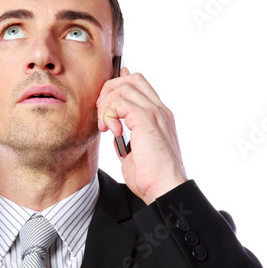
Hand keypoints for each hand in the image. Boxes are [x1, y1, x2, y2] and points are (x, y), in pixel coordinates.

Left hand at [96, 67, 187, 204]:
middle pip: (132, 78)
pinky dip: (110, 114)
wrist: (164, 189)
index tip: (104, 107)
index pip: (140, 86)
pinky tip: (112, 132)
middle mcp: (160, 110)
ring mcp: (155, 113)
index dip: (119, 87)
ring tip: (105, 127)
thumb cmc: (151, 178)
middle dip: (109, 91)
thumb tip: (116, 134)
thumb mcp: (134, 154)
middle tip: (101, 116)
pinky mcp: (146, 119)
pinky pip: (120, 101)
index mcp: (160, 117)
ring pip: (124, 86)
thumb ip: (127, 139)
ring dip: (107, 105)